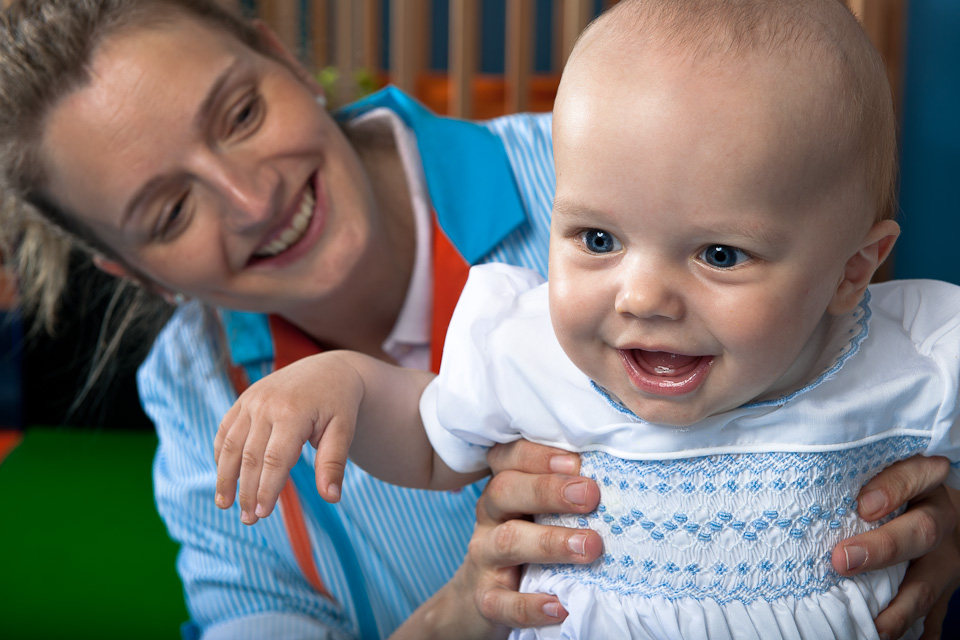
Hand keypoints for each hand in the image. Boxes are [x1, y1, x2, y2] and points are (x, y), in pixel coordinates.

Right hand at [213, 353, 363, 524]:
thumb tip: (331, 498)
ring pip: (231, 445)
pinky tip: (223, 477)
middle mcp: (266, 404)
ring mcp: (251, 400)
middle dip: (246, 491)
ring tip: (225, 505)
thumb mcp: (344, 430)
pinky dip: (221, 454)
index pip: (275, 460)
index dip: (266, 489)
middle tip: (249, 520)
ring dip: (225, 477)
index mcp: (292, 412)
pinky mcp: (244, 399)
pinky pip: (226, 430)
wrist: (329, 370)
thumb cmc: (339, 404)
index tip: (262, 515)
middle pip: (250, 457)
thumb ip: (334, 463)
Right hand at [391, 440, 601, 638]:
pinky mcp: (485, 598)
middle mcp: (490, 516)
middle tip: (590, 496)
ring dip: (550, 542)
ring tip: (589, 546)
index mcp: (505, 488)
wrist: (483, 598)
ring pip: (507, 542)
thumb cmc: (527, 542)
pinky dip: (530, 604)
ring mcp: (484, 557)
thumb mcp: (539, 512)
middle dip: (548, 490)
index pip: (510, 457)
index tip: (577, 462)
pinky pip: (502, 601)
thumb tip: (621, 479)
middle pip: (505, 490)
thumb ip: (566, 493)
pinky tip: (560, 605)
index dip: (540, 456)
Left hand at [830, 455, 959, 638]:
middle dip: (883, 549)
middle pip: (921, 532)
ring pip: (929, 583)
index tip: (863, 505)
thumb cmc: (889, 489)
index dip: (892, 489)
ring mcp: (945, 558)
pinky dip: (915, 630)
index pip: (915, 475)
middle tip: (843, 561)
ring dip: (900, 607)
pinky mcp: (943, 588)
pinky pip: (934, 614)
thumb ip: (852, 476)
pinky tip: (886, 636)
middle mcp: (940, 518)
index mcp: (924, 483)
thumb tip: (802, 492)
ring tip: (874, 626)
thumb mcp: (879, 473)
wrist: (934, 514)